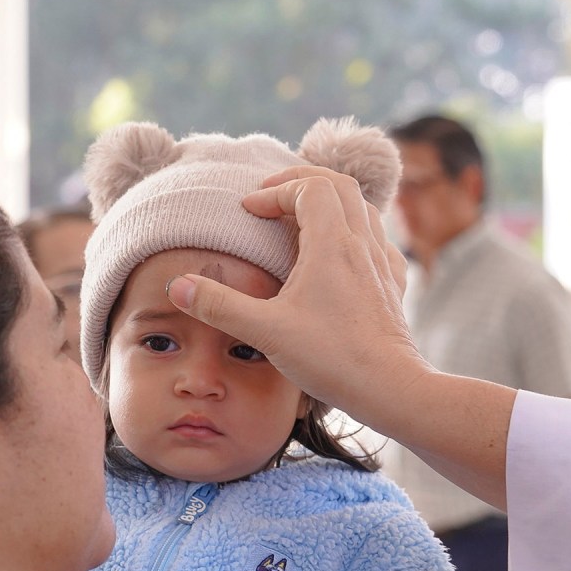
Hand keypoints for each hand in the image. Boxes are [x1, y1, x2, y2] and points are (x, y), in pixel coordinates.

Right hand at [165, 165, 428, 426]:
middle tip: (270, 196)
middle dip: (302, 181)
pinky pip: (376, 237)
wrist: (390, 388)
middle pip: (339, 185)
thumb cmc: (331, 359)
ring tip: (300, 217)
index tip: (248, 210)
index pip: (308, 188)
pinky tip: (341, 250)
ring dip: (329, 200)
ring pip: (361, 207)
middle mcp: (362, 244)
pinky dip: (354, 228)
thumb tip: (178, 285)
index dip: (275, 191)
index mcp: (332, 243)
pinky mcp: (393, 284)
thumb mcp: (265, 331)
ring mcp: (382, 262)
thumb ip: (219, 306)